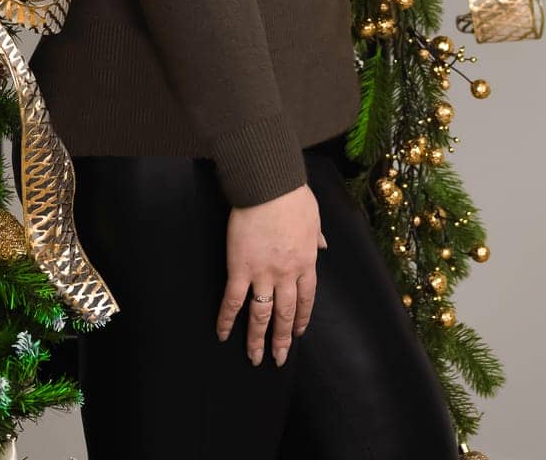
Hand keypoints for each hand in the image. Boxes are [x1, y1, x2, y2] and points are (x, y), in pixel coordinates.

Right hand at [215, 183, 326, 365]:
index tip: (297, 332)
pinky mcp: (239, 269)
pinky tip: (223, 334)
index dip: (301, 318)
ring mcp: (262, 274)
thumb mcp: (313, 217)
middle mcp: (286, 275)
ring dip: (258, 338)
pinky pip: (233, 300)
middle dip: (282, 338)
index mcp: (305, 262)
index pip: (306, 299)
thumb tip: (323, 245)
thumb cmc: (291, 196)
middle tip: (278, 358)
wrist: (269, 187)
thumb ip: (316, 236)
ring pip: (261, 315)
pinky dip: (227, 319)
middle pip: (285, 313)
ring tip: (255, 357)